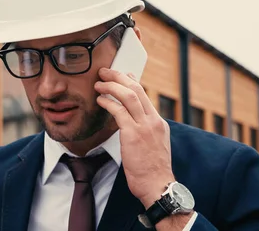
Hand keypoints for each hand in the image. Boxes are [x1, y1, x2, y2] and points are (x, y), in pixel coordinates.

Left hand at [95, 68, 174, 207]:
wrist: (157, 186)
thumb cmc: (152, 171)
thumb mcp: (154, 146)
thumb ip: (145, 132)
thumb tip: (132, 125)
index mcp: (159, 123)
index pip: (144, 95)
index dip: (131, 82)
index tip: (121, 76)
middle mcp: (153, 121)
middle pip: (137, 89)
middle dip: (119, 77)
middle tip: (106, 71)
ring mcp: (145, 126)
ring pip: (129, 95)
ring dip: (111, 86)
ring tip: (99, 83)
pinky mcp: (133, 134)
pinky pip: (119, 111)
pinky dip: (108, 103)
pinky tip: (100, 100)